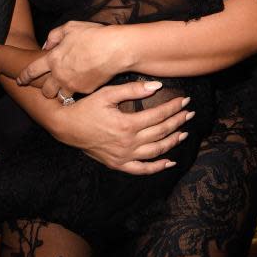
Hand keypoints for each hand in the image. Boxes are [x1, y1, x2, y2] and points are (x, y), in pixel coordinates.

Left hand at [17, 21, 121, 96]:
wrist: (115, 49)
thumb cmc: (93, 35)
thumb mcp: (70, 28)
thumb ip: (54, 36)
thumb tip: (46, 45)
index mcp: (53, 59)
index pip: (32, 71)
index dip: (24, 77)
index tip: (20, 80)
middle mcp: (60, 75)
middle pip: (46, 91)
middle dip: (46, 90)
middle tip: (50, 86)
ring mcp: (73, 85)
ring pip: (61, 96)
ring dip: (62, 93)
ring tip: (67, 87)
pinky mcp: (86, 91)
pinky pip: (78, 94)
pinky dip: (78, 90)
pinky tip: (83, 82)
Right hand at [51, 80, 194, 174]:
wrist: (66, 127)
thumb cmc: (86, 108)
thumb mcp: (107, 94)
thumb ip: (132, 90)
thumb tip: (156, 86)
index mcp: (127, 124)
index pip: (158, 115)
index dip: (173, 107)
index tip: (184, 100)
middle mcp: (128, 143)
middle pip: (160, 132)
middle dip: (177, 121)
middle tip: (190, 113)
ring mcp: (124, 156)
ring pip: (155, 151)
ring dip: (172, 142)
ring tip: (184, 132)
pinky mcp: (118, 164)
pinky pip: (142, 169)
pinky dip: (157, 167)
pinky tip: (169, 162)